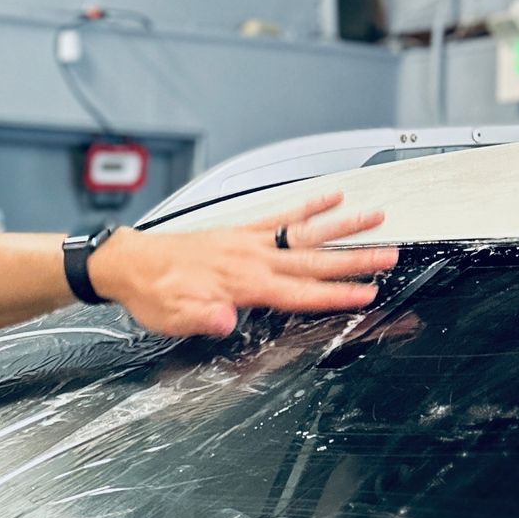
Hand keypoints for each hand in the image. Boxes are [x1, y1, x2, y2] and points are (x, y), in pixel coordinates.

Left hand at [89, 190, 395, 339]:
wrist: (128, 264)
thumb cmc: (152, 293)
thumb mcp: (172, 317)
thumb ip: (203, 317)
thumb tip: (225, 321)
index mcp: (243, 283)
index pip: (300, 292)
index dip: (336, 294)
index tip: (367, 293)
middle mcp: (251, 258)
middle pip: (313, 260)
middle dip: (354, 260)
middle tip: (390, 255)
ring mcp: (248, 242)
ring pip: (305, 234)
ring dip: (341, 227)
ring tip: (375, 217)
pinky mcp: (239, 231)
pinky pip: (279, 216)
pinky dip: (306, 205)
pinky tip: (329, 196)